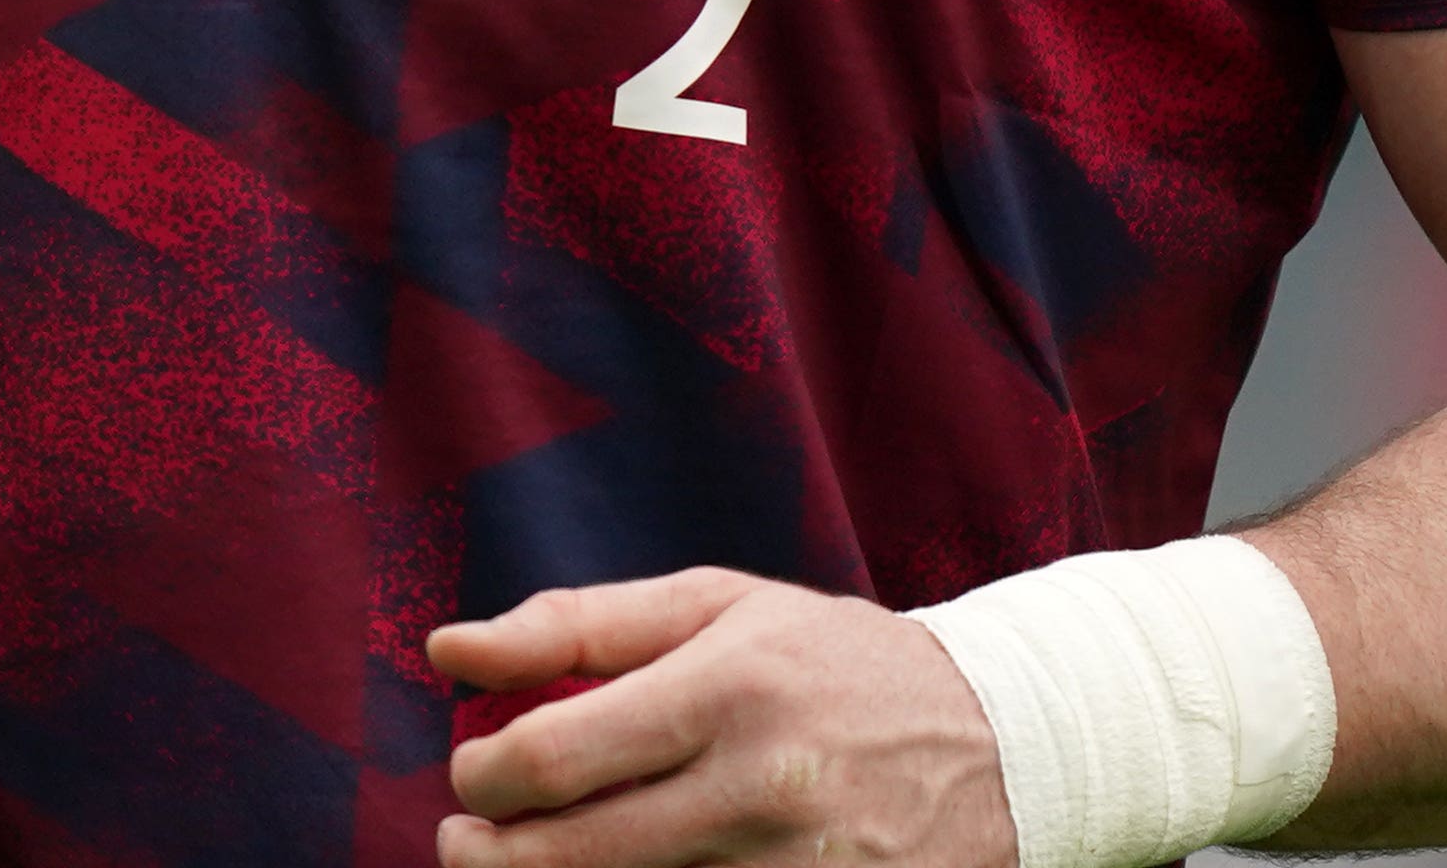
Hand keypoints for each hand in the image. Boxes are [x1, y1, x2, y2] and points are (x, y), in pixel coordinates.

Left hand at [432, 569, 1014, 866]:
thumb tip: (444, 649)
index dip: (479, 779)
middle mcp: (764, 788)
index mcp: (727, 688)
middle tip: (467, 842)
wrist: (1002, 739)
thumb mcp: (714, 604)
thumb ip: (575, 624)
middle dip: (489, 858)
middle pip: (573, 859)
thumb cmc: (829, 659)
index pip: (551, 758)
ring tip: (538, 865)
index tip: (471, 779)